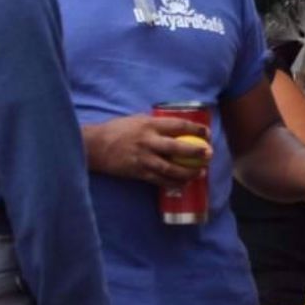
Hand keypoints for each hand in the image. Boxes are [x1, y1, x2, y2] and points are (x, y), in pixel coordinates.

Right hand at [83, 115, 211, 187]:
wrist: (95, 146)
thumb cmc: (117, 130)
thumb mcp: (138, 120)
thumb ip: (156, 124)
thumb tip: (177, 127)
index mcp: (149, 125)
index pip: (178, 126)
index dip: (195, 129)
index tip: (206, 132)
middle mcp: (148, 141)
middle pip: (177, 148)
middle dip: (196, 152)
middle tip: (209, 154)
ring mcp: (144, 159)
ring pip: (171, 168)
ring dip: (188, 172)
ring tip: (200, 172)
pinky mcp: (139, 173)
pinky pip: (160, 181)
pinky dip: (174, 183)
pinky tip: (184, 184)